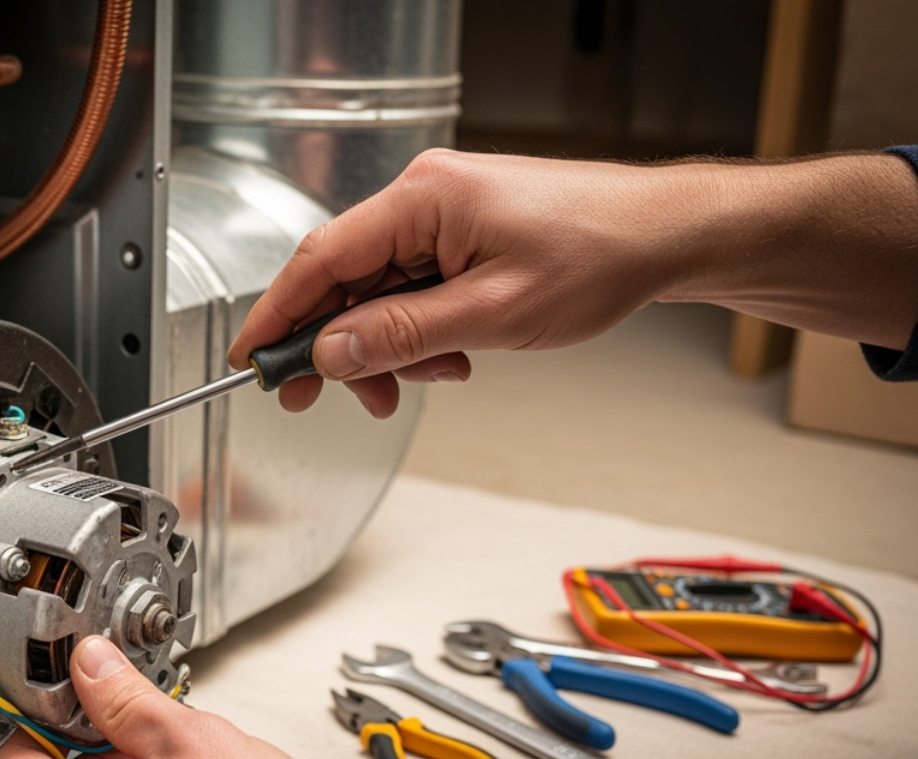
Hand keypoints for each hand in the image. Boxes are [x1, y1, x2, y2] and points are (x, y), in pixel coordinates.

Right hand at [229, 149, 917, 417]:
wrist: (666, 237)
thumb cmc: (599, 254)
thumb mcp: (492, 314)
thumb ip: (402, 335)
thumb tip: (331, 353)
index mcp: (422, 199)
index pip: (319, 260)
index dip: (277, 316)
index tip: (251, 363)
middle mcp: (423, 199)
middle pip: (342, 279)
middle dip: (337, 346)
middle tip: (325, 400)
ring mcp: (441, 216)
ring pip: (377, 291)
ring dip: (386, 346)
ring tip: (425, 379)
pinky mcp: (460, 235)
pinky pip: (411, 288)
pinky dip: (417, 331)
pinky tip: (450, 355)